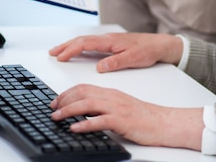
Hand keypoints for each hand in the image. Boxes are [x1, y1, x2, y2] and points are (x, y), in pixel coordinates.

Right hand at [49, 32, 182, 72]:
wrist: (159, 44)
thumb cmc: (147, 50)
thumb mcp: (132, 59)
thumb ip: (115, 63)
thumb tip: (99, 67)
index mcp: (109, 41)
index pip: (85, 44)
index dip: (71, 50)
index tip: (60, 57)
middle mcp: (107, 38)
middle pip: (81, 40)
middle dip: (65, 46)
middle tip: (51, 53)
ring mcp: (108, 40)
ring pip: (84, 40)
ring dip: (70, 45)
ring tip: (58, 51)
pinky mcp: (111, 43)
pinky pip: (90, 43)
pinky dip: (79, 46)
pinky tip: (76, 50)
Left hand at [50, 84, 202, 149]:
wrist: (164, 122)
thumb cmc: (143, 117)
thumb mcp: (120, 107)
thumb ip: (104, 106)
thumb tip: (85, 112)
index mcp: (110, 93)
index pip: (84, 87)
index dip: (67, 93)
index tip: (56, 101)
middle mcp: (111, 97)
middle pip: (82, 93)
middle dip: (63, 100)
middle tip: (52, 108)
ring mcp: (116, 108)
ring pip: (87, 104)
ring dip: (69, 110)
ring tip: (56, 117)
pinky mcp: (121, 120)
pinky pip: (99, 121)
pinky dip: (84, 124)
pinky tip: (74, 128)